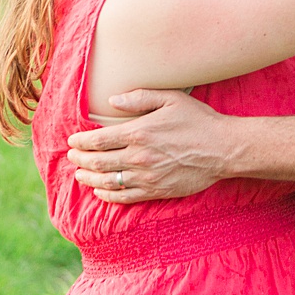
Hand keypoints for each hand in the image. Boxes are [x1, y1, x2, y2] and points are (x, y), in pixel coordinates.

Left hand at [64, 89, 240, 203]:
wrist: (223, 149)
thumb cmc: (198, 120)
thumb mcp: (171, 99)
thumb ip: (140, 97)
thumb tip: (113, 100)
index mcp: (139, 132)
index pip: (99, 140)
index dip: (81, 141)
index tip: (73, 140)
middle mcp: (138, 156)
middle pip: (98, 161)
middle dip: (80, 158)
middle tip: (72, 156)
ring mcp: (146, 177)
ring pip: (107, 181)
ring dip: (88, 178)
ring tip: (79, 173)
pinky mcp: (155, 191)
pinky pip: (124, 197)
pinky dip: (107, 195)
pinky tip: (100, 191)